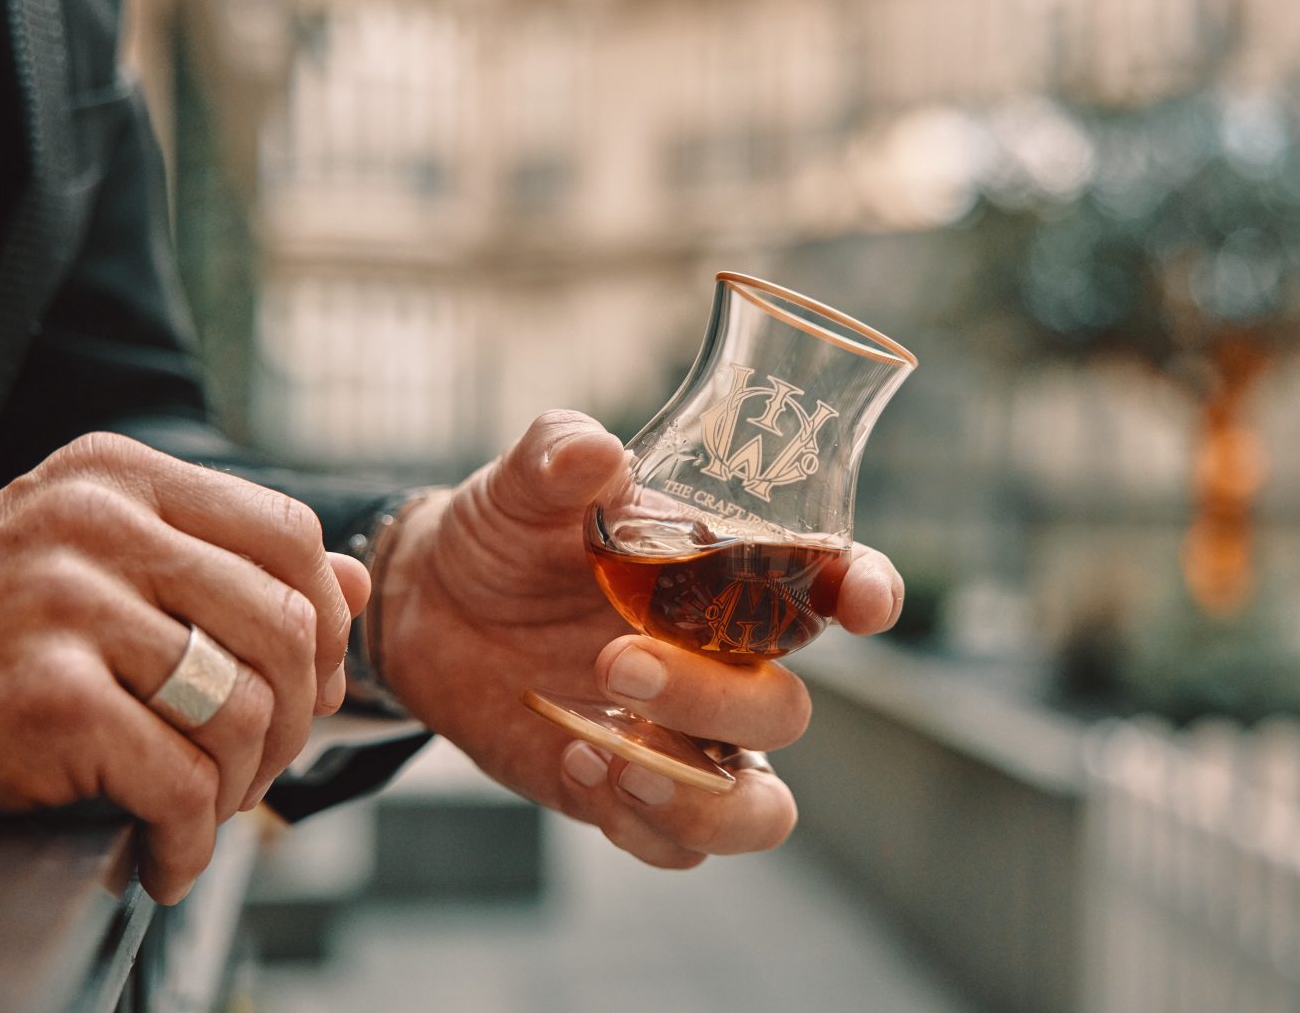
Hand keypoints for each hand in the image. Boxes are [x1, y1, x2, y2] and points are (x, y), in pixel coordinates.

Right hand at [0, 433, 367, 901]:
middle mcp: (95, 520)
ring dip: (244, 787)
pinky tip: (163, 858)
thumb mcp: (84, 564)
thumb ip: (218, 561)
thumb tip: (356, 582)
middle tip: (258, 770)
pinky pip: (182, 783)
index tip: (310, 681)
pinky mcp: (46, 698)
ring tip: (206, 812)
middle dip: (294, 719)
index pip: (290, 531)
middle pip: (286, 623)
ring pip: (246, 709)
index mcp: (114, 474)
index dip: (324, 619)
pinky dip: (189, 841)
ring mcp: (67, 603)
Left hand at [376, 411, 903, 867]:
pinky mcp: (628, 794)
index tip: (863, 604)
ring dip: (702, 798)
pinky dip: (638, 822)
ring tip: (617, 758)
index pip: (830, 586)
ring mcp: (683, 739)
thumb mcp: (524, 483)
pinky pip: (677, 846)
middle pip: (783, 712)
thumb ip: (559, 456)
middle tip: (615, 660)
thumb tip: (593, 453)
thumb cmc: (507, 532)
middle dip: (714, 697)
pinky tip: (572, 756)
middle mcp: (724, 666)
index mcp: (730, 579)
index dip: (868, 593)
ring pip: (759, 808)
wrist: (431, 607)